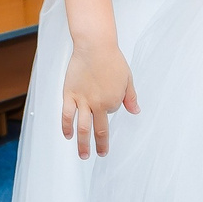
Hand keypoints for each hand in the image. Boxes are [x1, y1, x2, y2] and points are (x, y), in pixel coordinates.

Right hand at [59, 44, 136, 158]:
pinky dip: (66, 127)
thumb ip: (130, 97)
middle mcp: (98, 104)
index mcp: (114, 100)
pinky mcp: (69, 94)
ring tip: (83, 155)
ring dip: (83, 144)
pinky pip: (67, 115)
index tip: (106, 97)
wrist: (94, 46)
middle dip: (101, 145)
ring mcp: (83, 100)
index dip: (110, 105)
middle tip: (100, 155)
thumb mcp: (127, 78)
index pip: (112, 112)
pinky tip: (68, 135)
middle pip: (99, 130)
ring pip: (83, 128)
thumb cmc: (112, 59)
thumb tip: (136, 111)